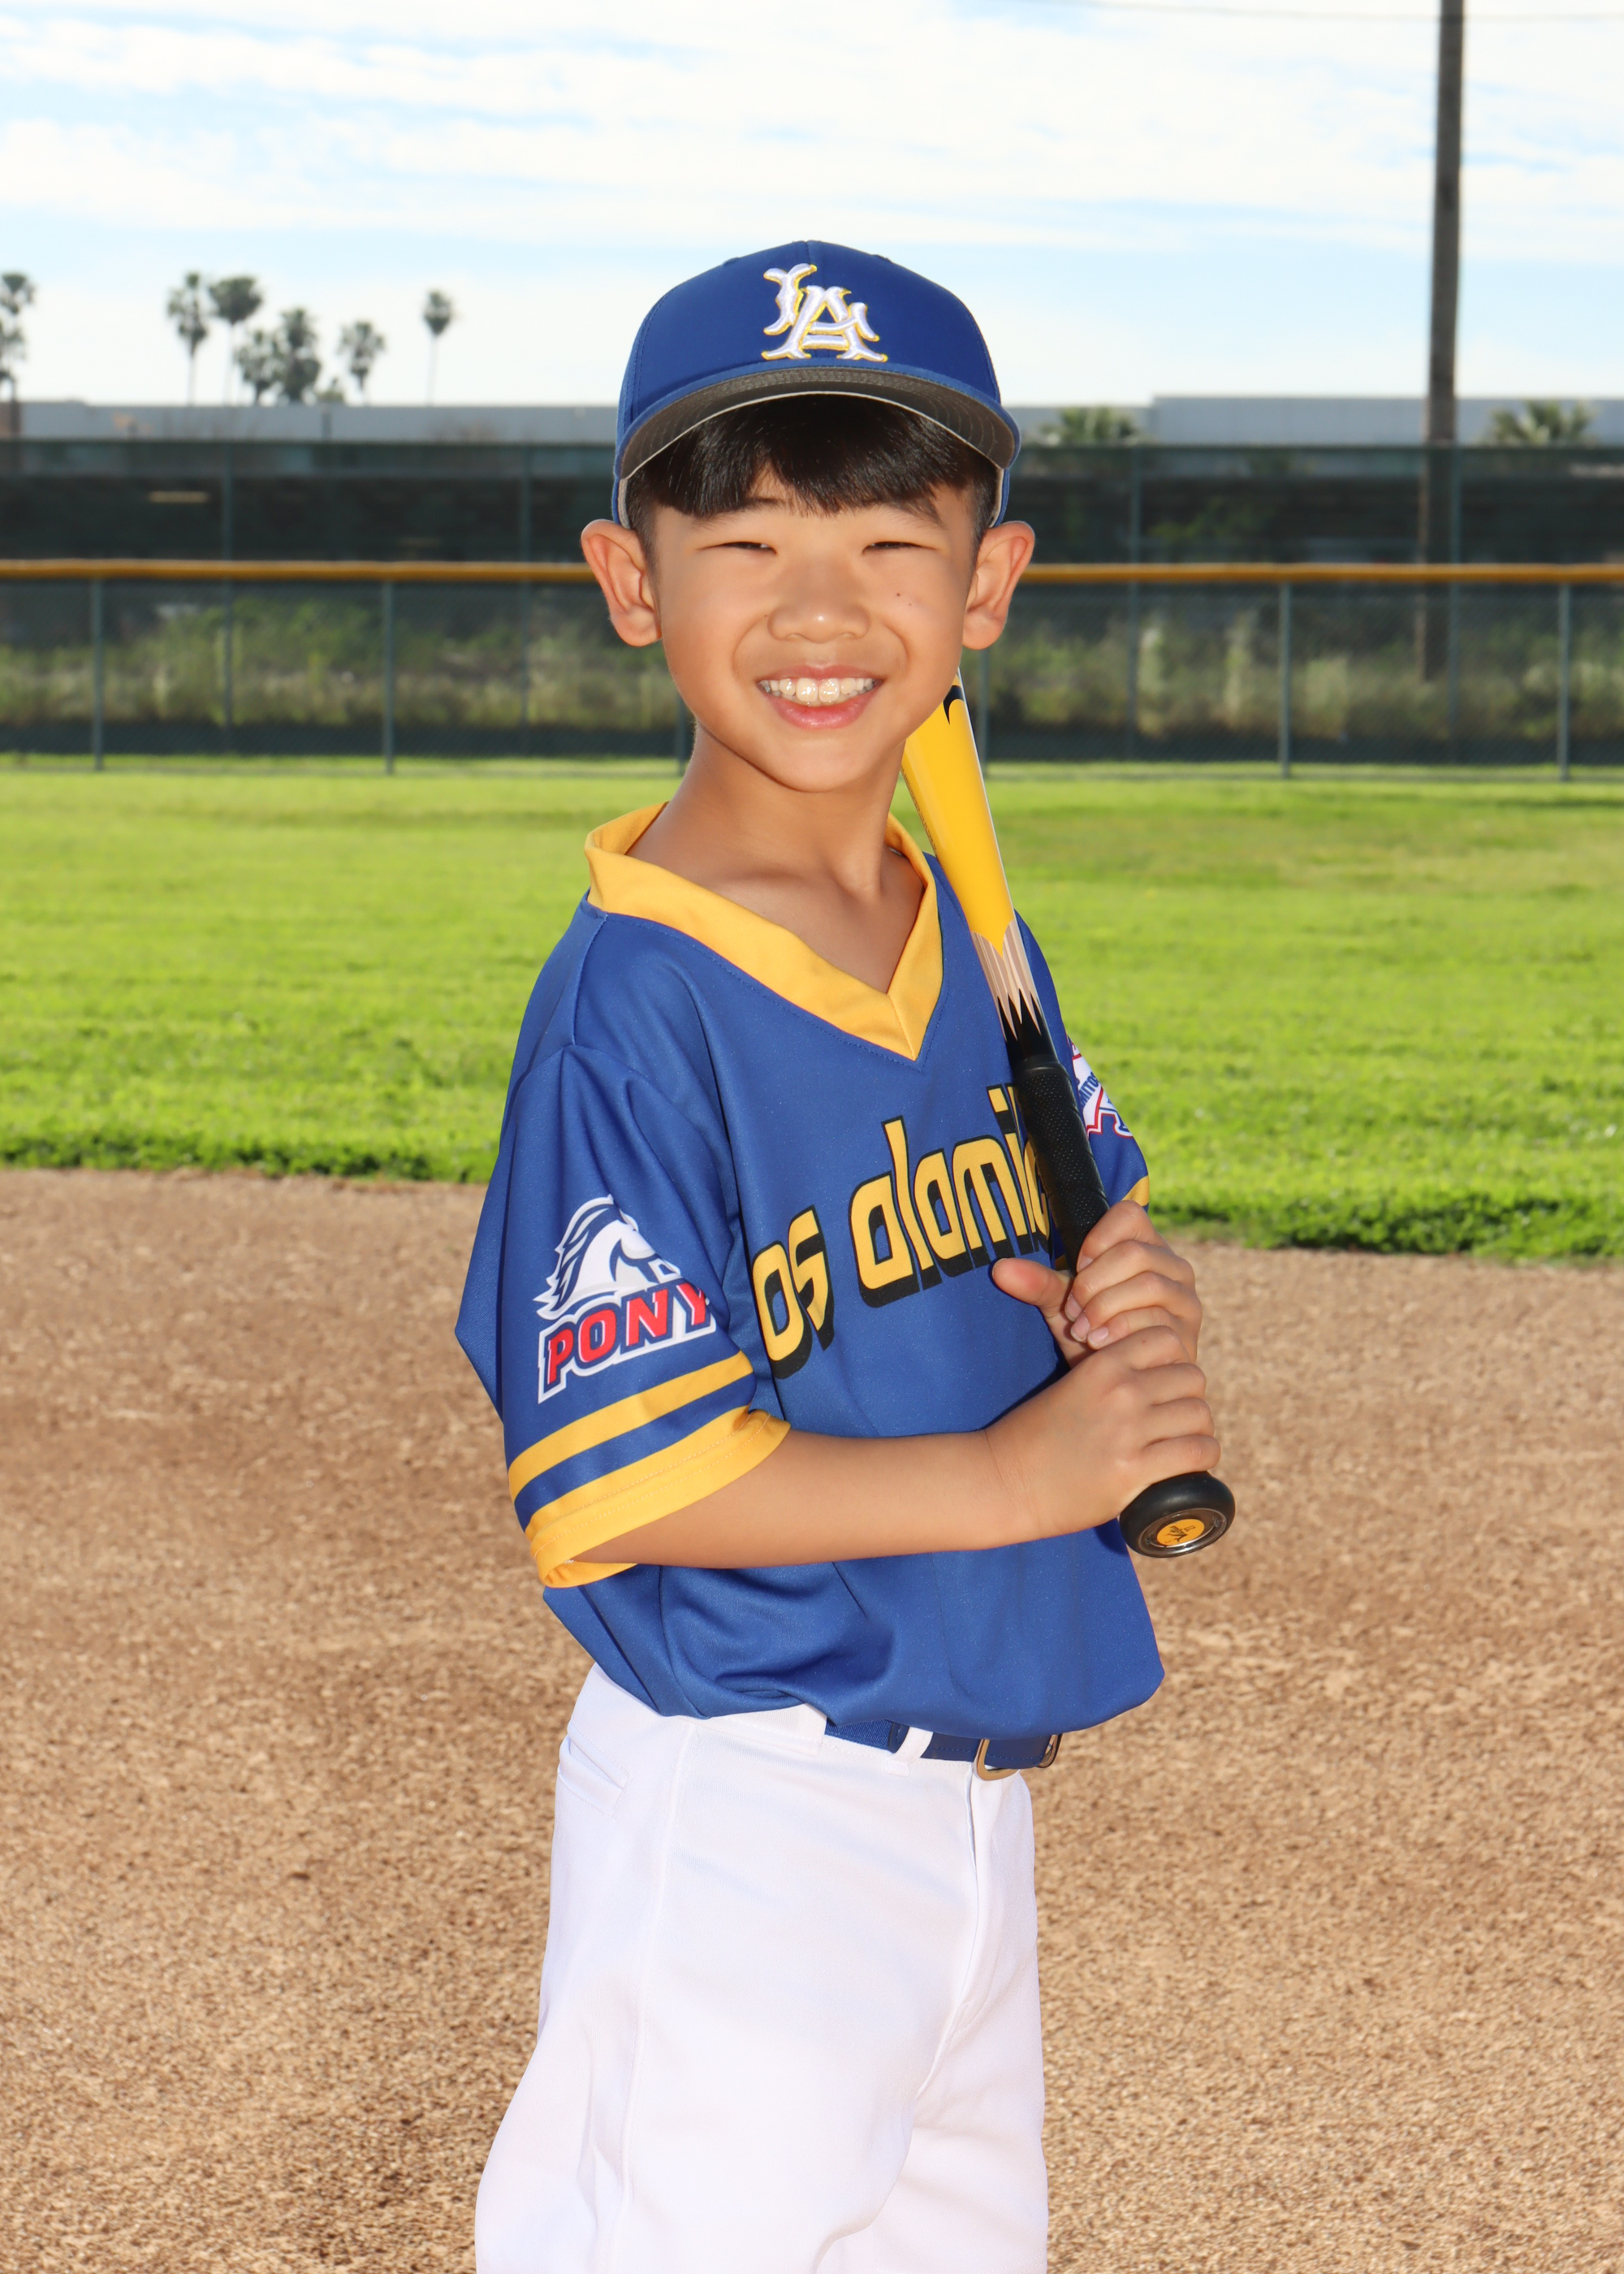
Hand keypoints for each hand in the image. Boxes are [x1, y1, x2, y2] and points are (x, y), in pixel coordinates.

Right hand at [985, 1323, 1218, 1540]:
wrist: (1004, 1480)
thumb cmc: (1034, 1435)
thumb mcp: (1069, 1385)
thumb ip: (1105, 1374)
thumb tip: (1148, 1373)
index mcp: (1102, 1365)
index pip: (1167, 1340)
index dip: (1171, 1360)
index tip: (1163, 1383)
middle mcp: (1120, 1392)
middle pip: (1191, 1377)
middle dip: (1187, 1396)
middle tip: (1175, 1418)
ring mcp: (1128, 1431)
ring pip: (1199, 1414)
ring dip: (1197, 1429)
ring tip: (1183, 1441)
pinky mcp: (1134, 1470)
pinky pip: (1198, 1452)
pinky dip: (1202, 1456)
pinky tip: (1191, 1462)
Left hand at [991, 1196, 1202, 1364]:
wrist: (1119, 1383)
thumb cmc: (1092, 1336)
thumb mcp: (1063, 1306)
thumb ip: (1038, 1285)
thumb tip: (999, 1270)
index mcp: (1145, 1246)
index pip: (1129, 1215)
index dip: (1096, 1240)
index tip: (1076, 1269)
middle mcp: (1173, 1266)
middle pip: (1134, 1253)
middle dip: (1094, 1284)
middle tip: (1073, 1312)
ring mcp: (1185, 1299)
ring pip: (1149, 1285)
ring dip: (1106, 1308)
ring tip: (1082, 1331)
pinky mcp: (1188, 1332)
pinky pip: (1159, 1320)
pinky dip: (1122, 1331)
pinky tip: (1099, 1345)